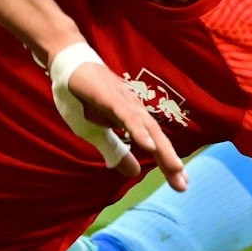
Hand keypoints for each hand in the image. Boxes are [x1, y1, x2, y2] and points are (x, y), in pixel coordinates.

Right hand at [54, 58, 186, 191]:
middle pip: (157, 138)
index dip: (167, 164)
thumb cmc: (83, 98)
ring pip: (147, 128)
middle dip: (170, 162)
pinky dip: (139, 131)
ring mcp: (124, 102)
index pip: (154, 144)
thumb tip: (134, 172)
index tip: (182, 184)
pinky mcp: (111, 97)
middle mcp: (134, 110)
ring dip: (162, 149)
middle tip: (183, 184)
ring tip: (175, 168)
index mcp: (132, 119)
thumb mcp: (96, 132)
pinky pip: (127, 116)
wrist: (68, 66)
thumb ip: (115, 150)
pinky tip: (148, 146)